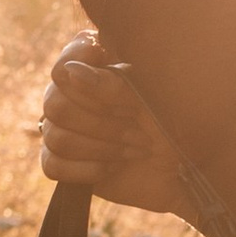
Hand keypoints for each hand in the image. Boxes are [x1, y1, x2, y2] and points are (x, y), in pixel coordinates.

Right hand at [36, 35, 194, 214]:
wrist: (184, 174)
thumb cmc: (173, 127)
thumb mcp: (151, 101)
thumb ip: (114, 83)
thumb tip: (72, 72)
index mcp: (95, 70)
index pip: (64, 62)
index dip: (78, 66)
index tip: (105, 68)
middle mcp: (72, 95)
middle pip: (55, 103)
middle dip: (100, 121)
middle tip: (136, 128)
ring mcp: (65, 129)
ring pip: (55, 136)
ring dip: (100, 147)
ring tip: (133, 150)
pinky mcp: (64, 163)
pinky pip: (51, 164)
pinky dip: (85, 169)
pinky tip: (112, 168)